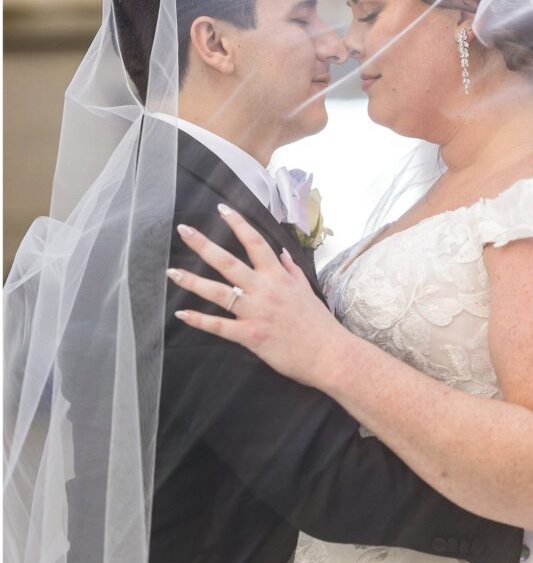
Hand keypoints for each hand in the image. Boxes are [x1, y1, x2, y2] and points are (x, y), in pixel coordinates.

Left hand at [168, 207, 350, 387]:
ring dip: (192, 281)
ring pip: (218, 292)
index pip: (255, 242)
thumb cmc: (318, 323)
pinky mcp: (250, 336)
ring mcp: (255, 312)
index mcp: (278, 276)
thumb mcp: (307, 289)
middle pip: (228, 262)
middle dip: (203, 244)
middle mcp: (264, 289)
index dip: (238, 223)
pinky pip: (220, 327)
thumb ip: (291, 269)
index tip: (222, 209)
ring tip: (172, 271)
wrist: (329, 353)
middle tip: (183, 231)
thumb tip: (282, 253)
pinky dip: (200, 321)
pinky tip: (182, 314)